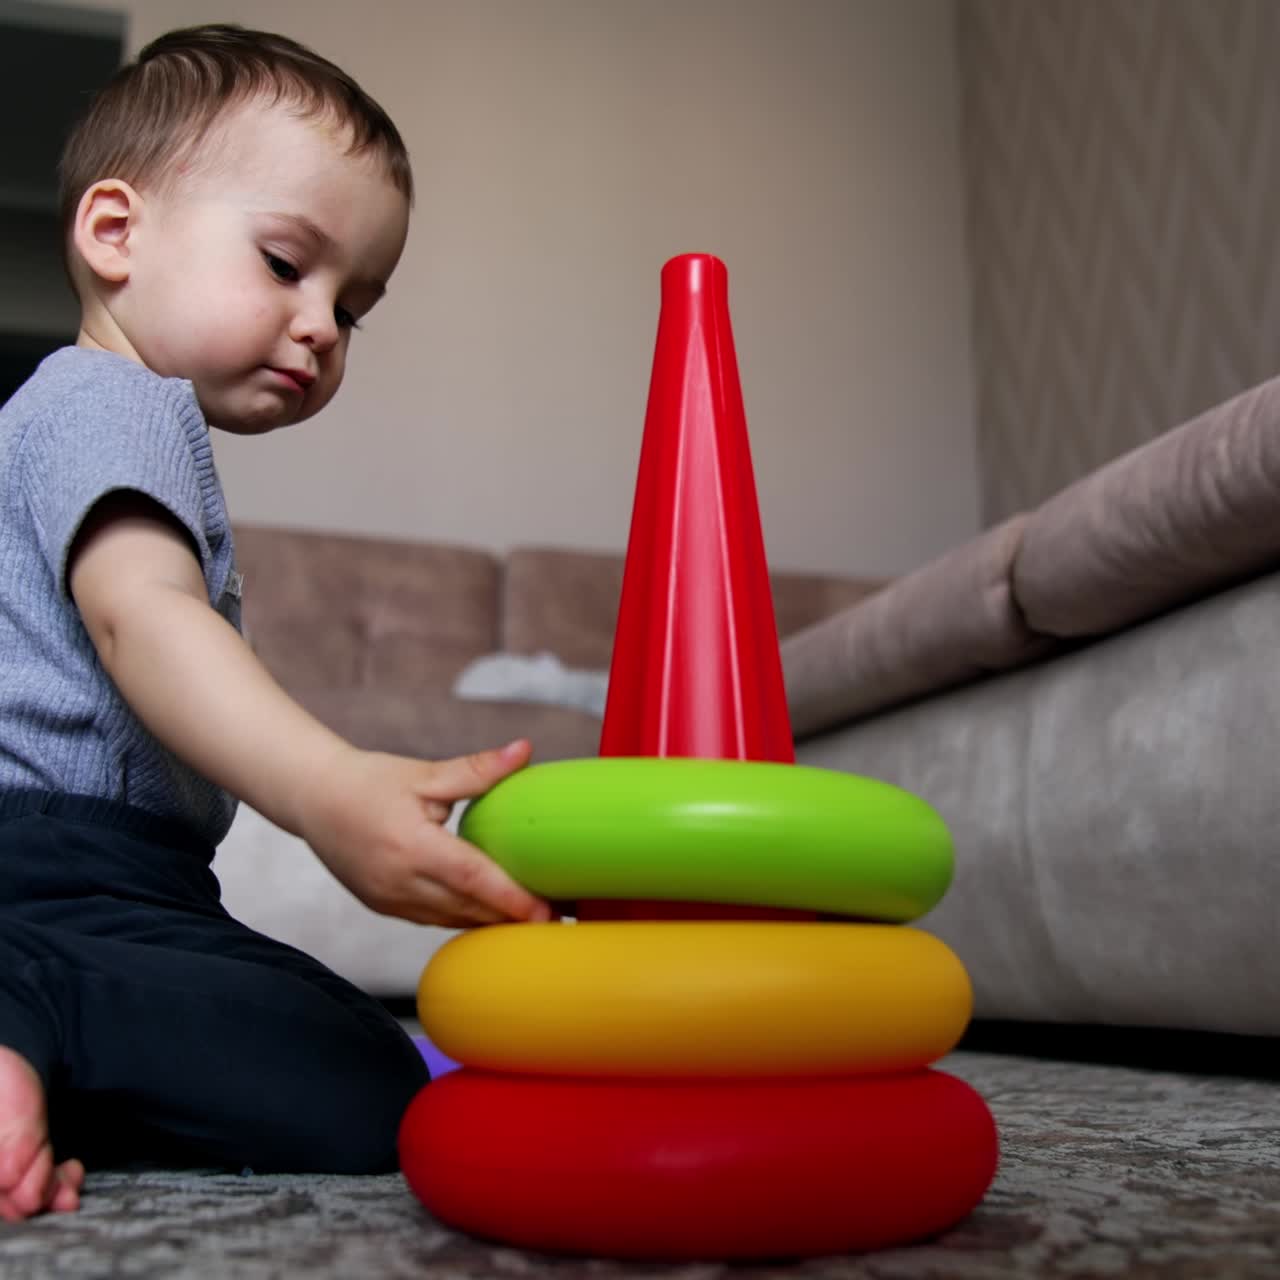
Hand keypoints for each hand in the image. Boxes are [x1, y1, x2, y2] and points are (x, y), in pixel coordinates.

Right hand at [296, 738, 552, 926]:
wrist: (314, 799)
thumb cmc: (371, 781)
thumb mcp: (424, 773)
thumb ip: (478, 769)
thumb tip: (525, 749)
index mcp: (411, 845)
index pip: (471, 877)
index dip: (511, 897)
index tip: (546, 911)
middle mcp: (399, 881)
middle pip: (467, 909)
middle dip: (512, 917)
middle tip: (557, 917)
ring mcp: (389, 900)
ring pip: (451, 921)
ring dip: (491, 924)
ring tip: (534, 920)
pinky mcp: (384, 907)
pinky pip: (433, 920)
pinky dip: (463, 919)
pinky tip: (492, 915)